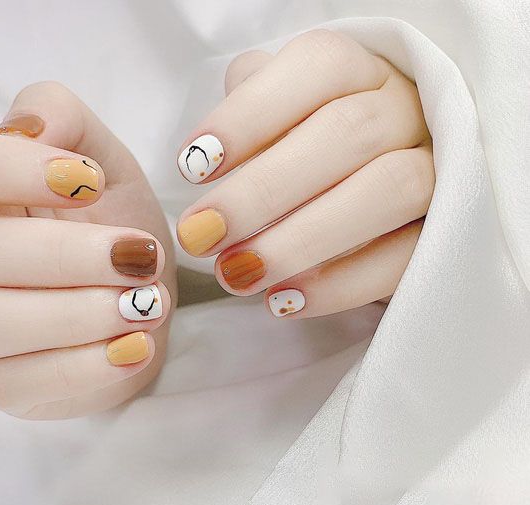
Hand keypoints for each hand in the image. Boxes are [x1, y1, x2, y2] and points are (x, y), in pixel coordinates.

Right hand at [0, 82, 175, 418]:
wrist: (148, 304)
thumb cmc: (122, 231)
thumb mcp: (111, 166)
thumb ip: (68, 122)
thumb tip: (29, 128)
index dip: (1, 167)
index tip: (86, 182)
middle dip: (65, 255)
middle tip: (141, 257)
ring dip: (73, 313)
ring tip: (143, 305)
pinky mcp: (2, 383)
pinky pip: (16, 383)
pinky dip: (86, 365)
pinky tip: (135, 346)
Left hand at [176, 30, 432, 317]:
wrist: (377, 191)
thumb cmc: (314, 149)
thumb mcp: (283, 118)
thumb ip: (251, 113)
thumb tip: (206, 153)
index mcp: (364, 69)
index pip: (316, 68)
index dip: (250, 117)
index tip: (193, 167)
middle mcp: (410, 109)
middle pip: (347, 133)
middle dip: (262, 191)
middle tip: (200, 235)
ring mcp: (442, 168)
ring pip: (388, 190)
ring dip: (300, 240)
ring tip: (236, 274)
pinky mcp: (447, 234)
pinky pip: (404, 259)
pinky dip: (340, 285)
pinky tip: (283, 301)